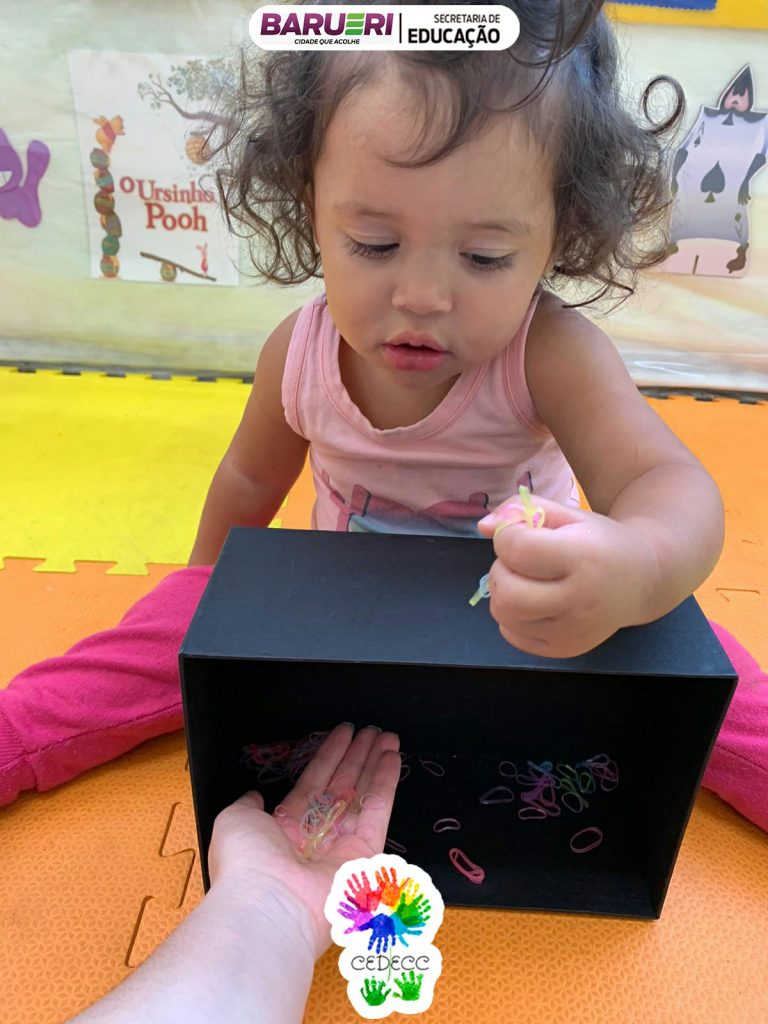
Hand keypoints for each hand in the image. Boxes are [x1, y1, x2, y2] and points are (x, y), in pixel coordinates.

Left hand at [207, 724, 400, 958]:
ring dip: (375, 763)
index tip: (343, 733)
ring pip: (363, 795)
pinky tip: (392, 757)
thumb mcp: (236, 819)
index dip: (329, 756)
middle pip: (342, 786)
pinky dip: (386, 782)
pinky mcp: (365, 855)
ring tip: (387, 736)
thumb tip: (255, 795)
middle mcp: (316, 836)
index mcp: (285, 828)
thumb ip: (249, 803)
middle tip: (371, 731)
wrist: (268, 904)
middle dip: (357, 756)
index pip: (313, 782)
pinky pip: (378, 811)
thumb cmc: (247, 861)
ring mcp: (343, 846)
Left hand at [478, 495, 656, 657]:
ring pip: (504, 614)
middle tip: (519, 561)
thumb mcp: (569, 514)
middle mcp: (580, 601)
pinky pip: (511, 634)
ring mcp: (573, 632)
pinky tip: (534, 601)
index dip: (507, 536)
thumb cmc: (599, 541)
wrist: (642, 580)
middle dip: (501, 569)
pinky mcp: (565, 650)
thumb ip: (523, 510)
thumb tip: (484, 526)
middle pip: (506, 591)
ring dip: (503, 592)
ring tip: (526, 579)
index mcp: (583, 558)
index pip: (517, 549)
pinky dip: (512, 615)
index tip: (522, 532)